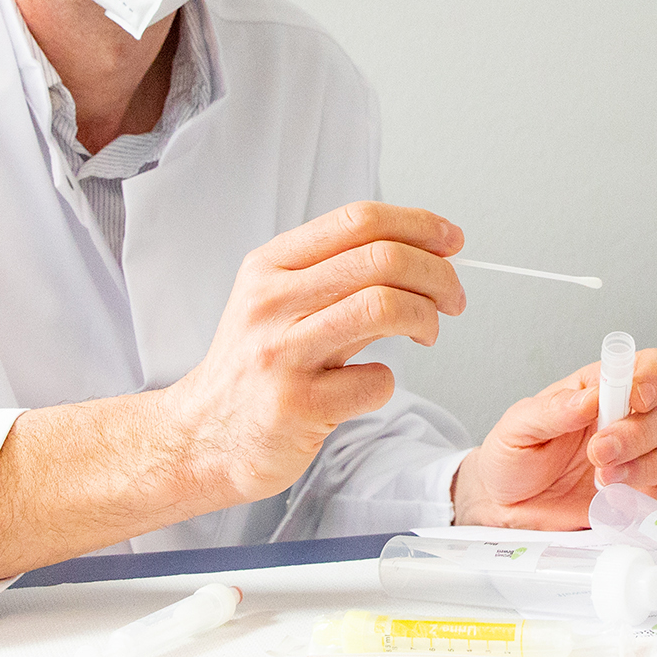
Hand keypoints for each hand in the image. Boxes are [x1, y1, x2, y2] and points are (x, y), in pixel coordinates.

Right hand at [160, 201, 467, 501]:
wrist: (204, 436)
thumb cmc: (255, 366)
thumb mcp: (278, 301)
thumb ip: (338, 271)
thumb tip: (423, 246)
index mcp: (270, 266)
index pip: (358, 221)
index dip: (418, 224)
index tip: (450, 239)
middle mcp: (271, 303)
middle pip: (382, 259)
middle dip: (438, 274)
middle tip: (453, 298)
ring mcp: (282, 354)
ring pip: (383, 307)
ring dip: (426, 318)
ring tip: (426, 333)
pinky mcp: (298, 406)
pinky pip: (376, 379)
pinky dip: (388, 380)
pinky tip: (370, 383)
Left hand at [451, 348, 656, 527]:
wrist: (504, 507)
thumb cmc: (513, 459)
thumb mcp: (518, 427)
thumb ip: (553, 410)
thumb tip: (588, 398)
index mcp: (604, 392)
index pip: (653, 366)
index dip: (654, 377)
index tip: (635, 398)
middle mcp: (630, 422)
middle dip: (639, 435)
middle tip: (598, 452)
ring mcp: (641, 461)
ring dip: (649, 467)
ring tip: (605, 481)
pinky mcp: (644, 499)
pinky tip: (620, 503)